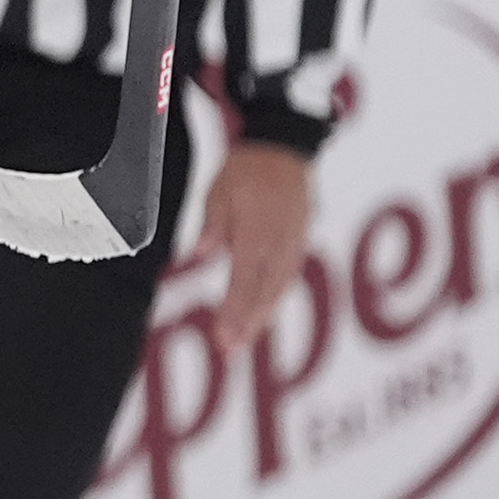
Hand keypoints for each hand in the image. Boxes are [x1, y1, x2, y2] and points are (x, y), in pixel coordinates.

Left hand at [192, 140, 314, 348]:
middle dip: (247, 322)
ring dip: (260, 317)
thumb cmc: (246, 170)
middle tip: (229, 348)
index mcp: (259, 229)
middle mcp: (281, 242)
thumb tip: (200, 255)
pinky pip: (285, 279)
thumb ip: (214, 224)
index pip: (245, 277)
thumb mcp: (220, 189)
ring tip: (240, 341)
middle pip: (264, 291)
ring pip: (278, 289)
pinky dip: (272, 300)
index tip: (223, 333)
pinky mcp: (298, 244)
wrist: (284, 150)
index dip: (235, 309)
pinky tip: (259, 316)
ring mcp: (294, 245)